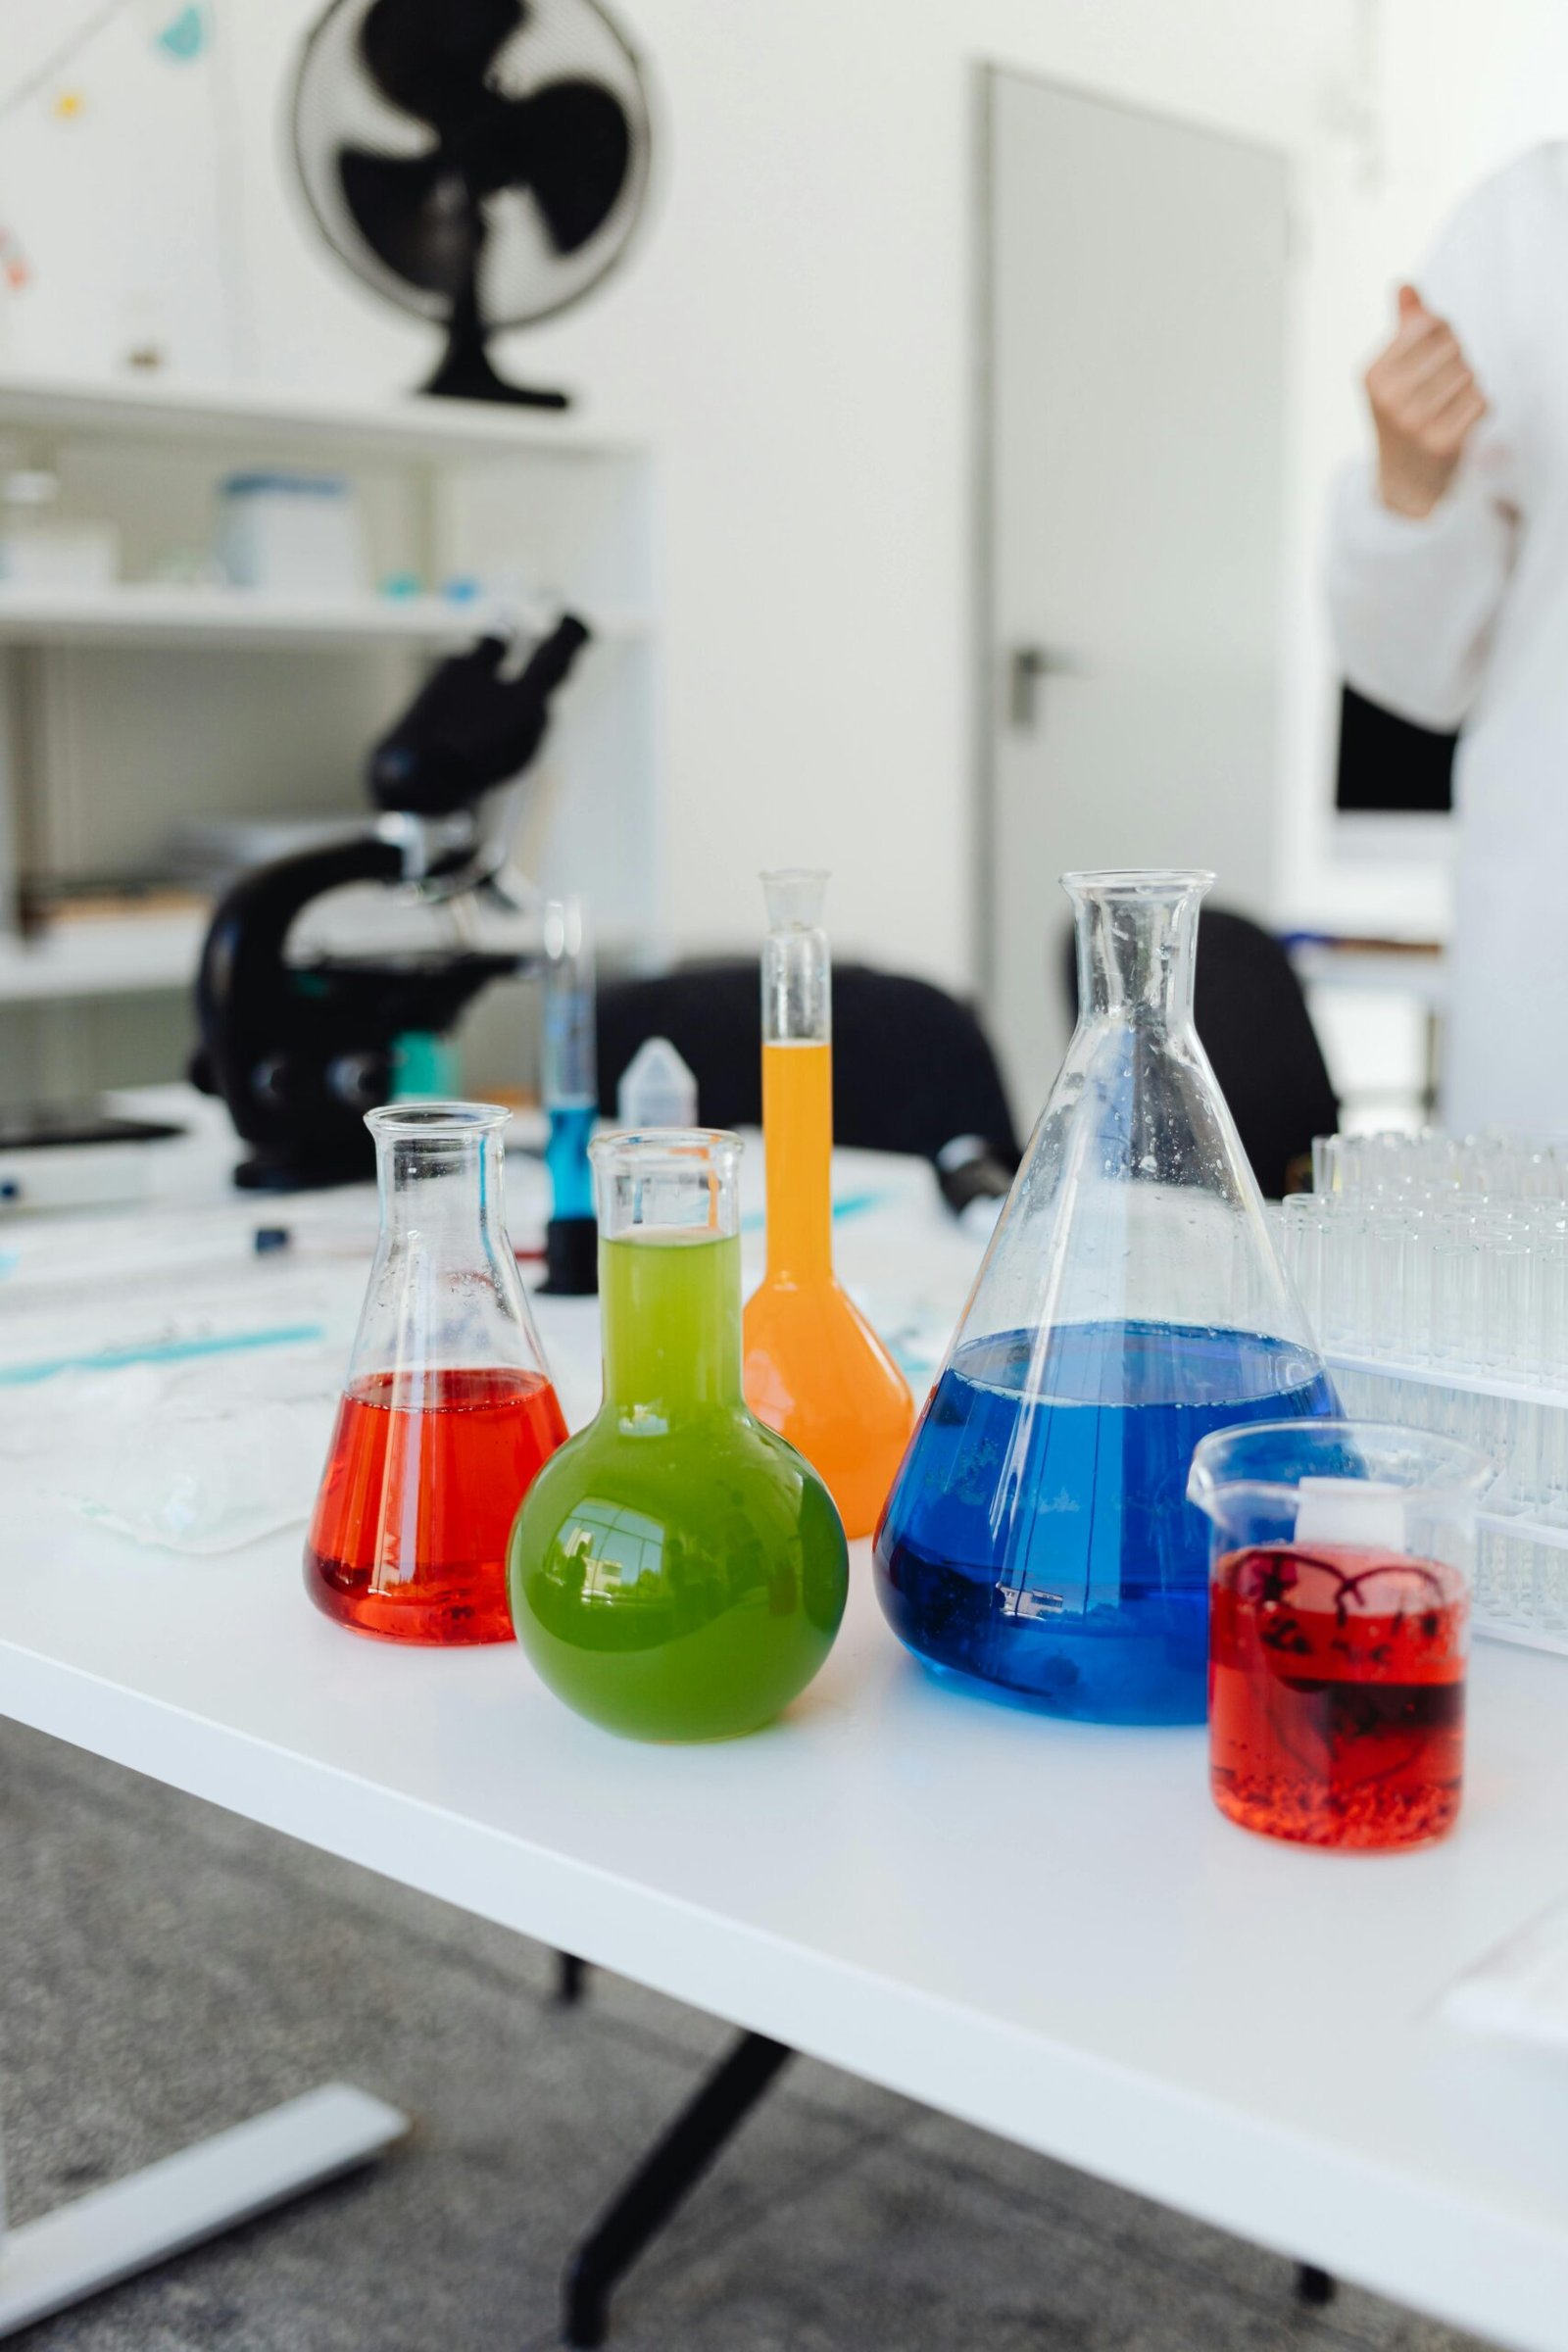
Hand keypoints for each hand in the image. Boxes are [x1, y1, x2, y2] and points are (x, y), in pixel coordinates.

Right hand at [1364, 285, 1487, 517]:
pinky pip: (1480, 401)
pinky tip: (1459, 422)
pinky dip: (1478, 408)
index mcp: (1372, 375)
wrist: (1404, 481)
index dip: (1443, 332)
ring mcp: (1414, 423)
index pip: (1429, 324)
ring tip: (1449, 405)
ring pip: (1469, 373)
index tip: (1435, 353)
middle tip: (1443, 385)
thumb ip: (1403, 328)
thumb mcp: (1393, 372)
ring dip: (1468, 386)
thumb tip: (1405, 285)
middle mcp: (1389, 399)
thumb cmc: (1403, 415)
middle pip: (1453, 347)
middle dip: (1456, 361)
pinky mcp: (1442, 443)